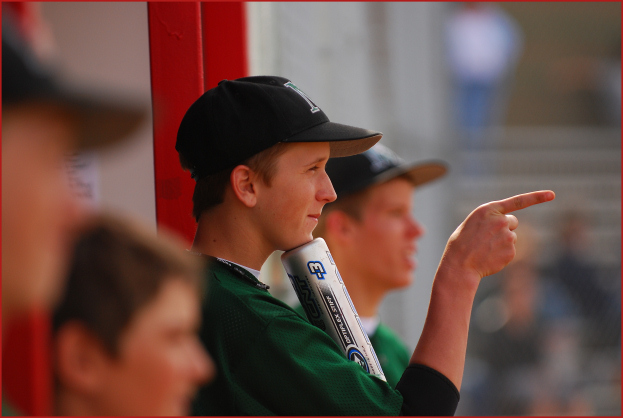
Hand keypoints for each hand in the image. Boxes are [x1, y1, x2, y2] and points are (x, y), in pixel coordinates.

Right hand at [440, 190, 554, 280]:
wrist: (459, 264)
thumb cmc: (462, 243)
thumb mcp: (473, 223)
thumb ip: (491, 219)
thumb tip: (509, 224)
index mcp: (488, 210)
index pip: (518, 201)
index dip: (537, 197)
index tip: (552, 195)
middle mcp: (500, 221)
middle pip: (513, 221)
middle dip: (505, 228)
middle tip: (488, 238)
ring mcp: (507, 236)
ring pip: (511, 237)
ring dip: (502, 242)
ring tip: (485, 249)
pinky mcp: (511, 251)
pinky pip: (511, 250)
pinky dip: (502, 254)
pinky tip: (490, 257)